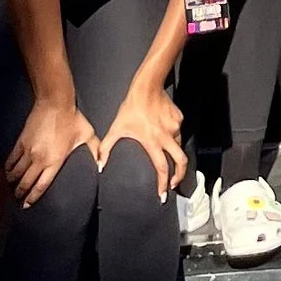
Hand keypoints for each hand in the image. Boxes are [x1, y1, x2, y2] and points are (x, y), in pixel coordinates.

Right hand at [6, 95, 96, 207]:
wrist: (55, 103)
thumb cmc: (72, 118)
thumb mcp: (87, 135)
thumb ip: (95, 151)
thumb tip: (101, 164)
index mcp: (55, 161)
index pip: (41, 186)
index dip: (33, 197)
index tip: (27, 204)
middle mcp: (39, 159)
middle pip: (25, 183)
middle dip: (20, 192)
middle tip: (18, 198)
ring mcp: (28, 151)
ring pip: (16, 173)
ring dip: (13, 181)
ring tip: (12, 186)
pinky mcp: (21, 142)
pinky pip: (11, 160)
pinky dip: (8, 167)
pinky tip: (8, 171)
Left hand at [97, 78, 187, 195]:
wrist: (148, 86)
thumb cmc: (131, 107)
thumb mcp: (116, 128)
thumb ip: (106, 148)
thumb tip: (99, 166)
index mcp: (153, 142)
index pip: (162, 168)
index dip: (163, 183)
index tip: (164, 194)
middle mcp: (167, 136)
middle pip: (181, 161)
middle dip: (179, 175)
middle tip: (174, 184)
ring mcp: (175, 127)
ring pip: (179, 145)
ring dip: (173, 153)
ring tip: (166, 154)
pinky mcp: (179, 118)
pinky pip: (178, 131)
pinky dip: (173, 136)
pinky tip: (164, 131)